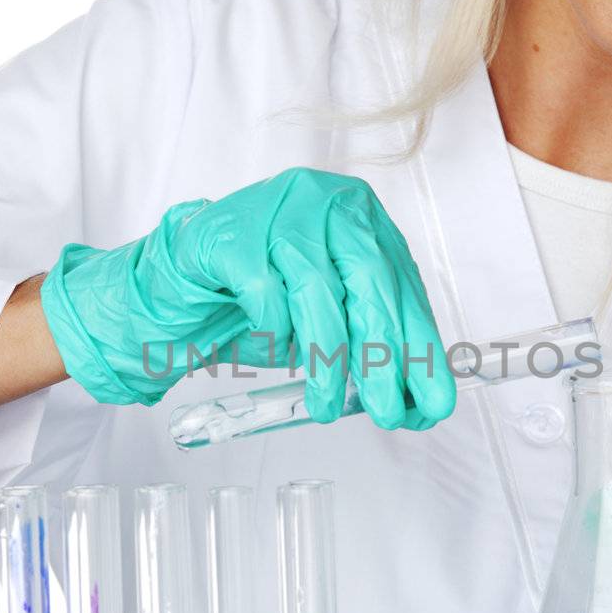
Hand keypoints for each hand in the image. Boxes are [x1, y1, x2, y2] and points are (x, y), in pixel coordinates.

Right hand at [40, 167, 457, 426]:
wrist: (178, 286)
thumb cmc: (260, 301)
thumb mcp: (328, 317)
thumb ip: (371, 341)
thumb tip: (419, 399)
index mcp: (361, 218)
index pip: (403, 287)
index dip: (421, 347)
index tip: (432, 401)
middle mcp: (325, 201)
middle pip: (370, 284)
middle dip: (383, 358)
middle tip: (388, 411)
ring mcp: (277, 210)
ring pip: (318, 291)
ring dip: (327, 359)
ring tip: (323, 406)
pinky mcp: (233, 233)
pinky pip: (265, 290)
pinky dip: (273, 329)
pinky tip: (273, 345)